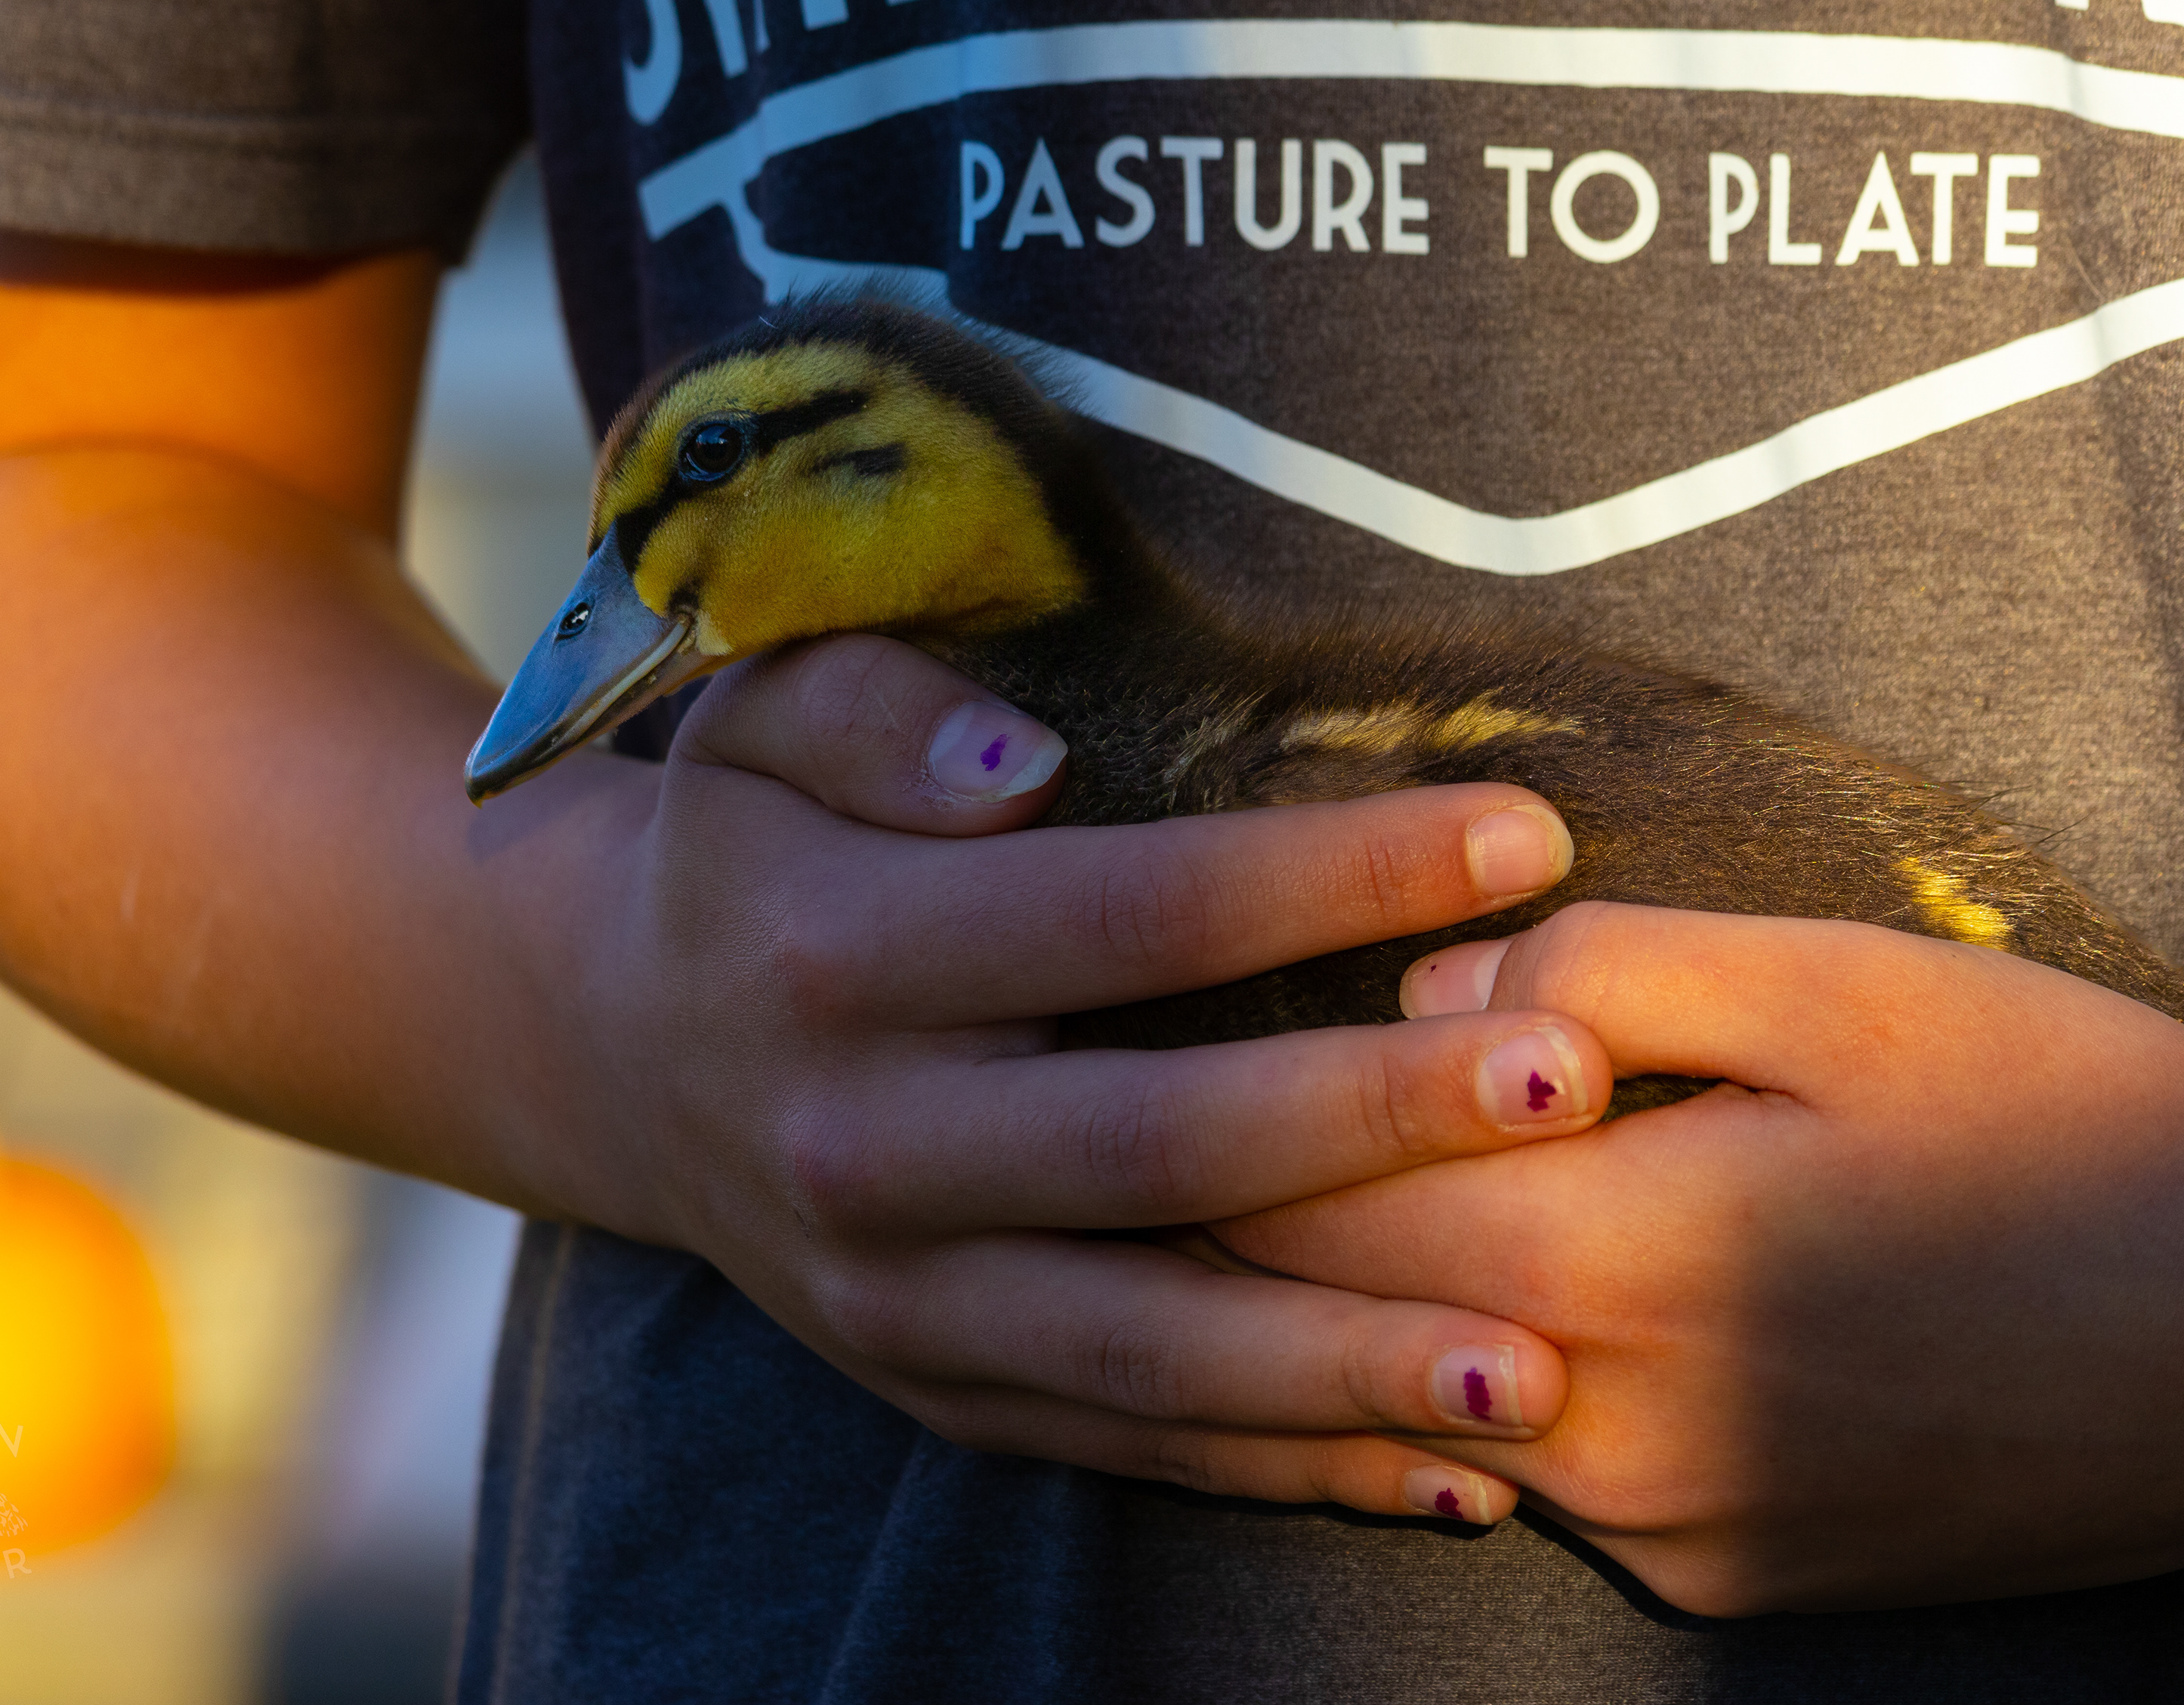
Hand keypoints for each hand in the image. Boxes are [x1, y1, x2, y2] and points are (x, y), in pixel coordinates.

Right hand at [479, 632, 1615, 1523]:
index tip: (1525, 835)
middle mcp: (862, 1145)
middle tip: (1571, 1083)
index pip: (1129, 912)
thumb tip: (1028, 766)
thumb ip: (875, 709)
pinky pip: (1127, 1445)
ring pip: (1151, 1348)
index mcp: (839, 954)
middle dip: (1379, 1119)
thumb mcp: (757, 721)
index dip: (1329, 877)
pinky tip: (1454, 1473)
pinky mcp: (932, 1392)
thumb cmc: (745, 848)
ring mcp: (895, 1298)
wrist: (612, 1051)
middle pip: (1161, 1145)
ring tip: (1543, 1366)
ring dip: (1353, 1363)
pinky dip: (1288, 1468)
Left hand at [1211, 901, 2183, 1610]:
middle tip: (1201, 1111)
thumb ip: (1598, 971)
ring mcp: (1682, 1539)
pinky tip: (1539, 1289)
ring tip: (1351, 1184)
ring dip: (1385, 1303)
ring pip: (1440, 1409)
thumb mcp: (1842, 984)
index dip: (1226, 1116)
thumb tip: (1419, 988)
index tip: (1167, 1037)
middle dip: (1261, 1221)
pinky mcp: (1738, 1588)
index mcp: (1624, 1267)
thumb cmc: (2076, 1122)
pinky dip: (1505, 1380)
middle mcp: (1621, 1441)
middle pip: (1343, 1327)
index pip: (1309, 1207)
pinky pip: (1558, 1477)